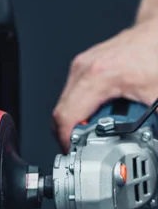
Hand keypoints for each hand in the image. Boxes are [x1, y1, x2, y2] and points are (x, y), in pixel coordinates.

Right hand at [53, 15, 157, 150]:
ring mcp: (82, 64)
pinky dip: (82, 108)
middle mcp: (84, 68)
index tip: (78, 155)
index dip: (68, 142)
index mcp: (98, 76)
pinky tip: (101, 114)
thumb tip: (151, 143)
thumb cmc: (157, 53)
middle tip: (87, 148)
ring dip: (77, 121)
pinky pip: (73, 92)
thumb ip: (153, 124)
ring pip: (65, 102)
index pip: (65, 117)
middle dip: (71, 135)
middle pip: (61, 112)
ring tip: (97, 132)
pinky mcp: (85, 64)